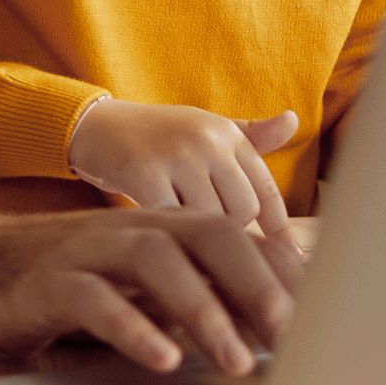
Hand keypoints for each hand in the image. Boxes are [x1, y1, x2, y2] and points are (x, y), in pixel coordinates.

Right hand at [0, 205, 306, 377]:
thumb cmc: (61, 282)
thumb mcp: (134, 285)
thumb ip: (193, 293)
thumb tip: (269, 327)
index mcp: (160, 230)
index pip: (238, 237)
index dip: (285, 272)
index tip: (327, 318)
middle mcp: (132, 232)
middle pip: (209, 236)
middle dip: (257, 284)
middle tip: (294, 337)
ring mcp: (88, 252)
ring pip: (157, 262)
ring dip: (204, 309)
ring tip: (235, 360)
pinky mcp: (48, 282)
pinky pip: (95, 300)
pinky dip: (132, 326)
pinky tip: (161, 358)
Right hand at [67, 98, 298, 232]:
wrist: (91, 126)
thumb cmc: (153, 137)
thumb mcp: (202, 129)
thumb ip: (250, 135)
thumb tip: (294, 120)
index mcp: (226, 134)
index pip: (266, 189)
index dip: (278, 231)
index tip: (287, 263)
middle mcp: (206, 140)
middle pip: (242, 211)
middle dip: (230, 236)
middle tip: (210, 248)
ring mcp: (175, 155)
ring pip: (208, 220)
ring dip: (198, 240)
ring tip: (185, 244)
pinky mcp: (142, 172)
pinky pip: (171, 220)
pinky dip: (168, 237)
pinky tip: (160, 240)